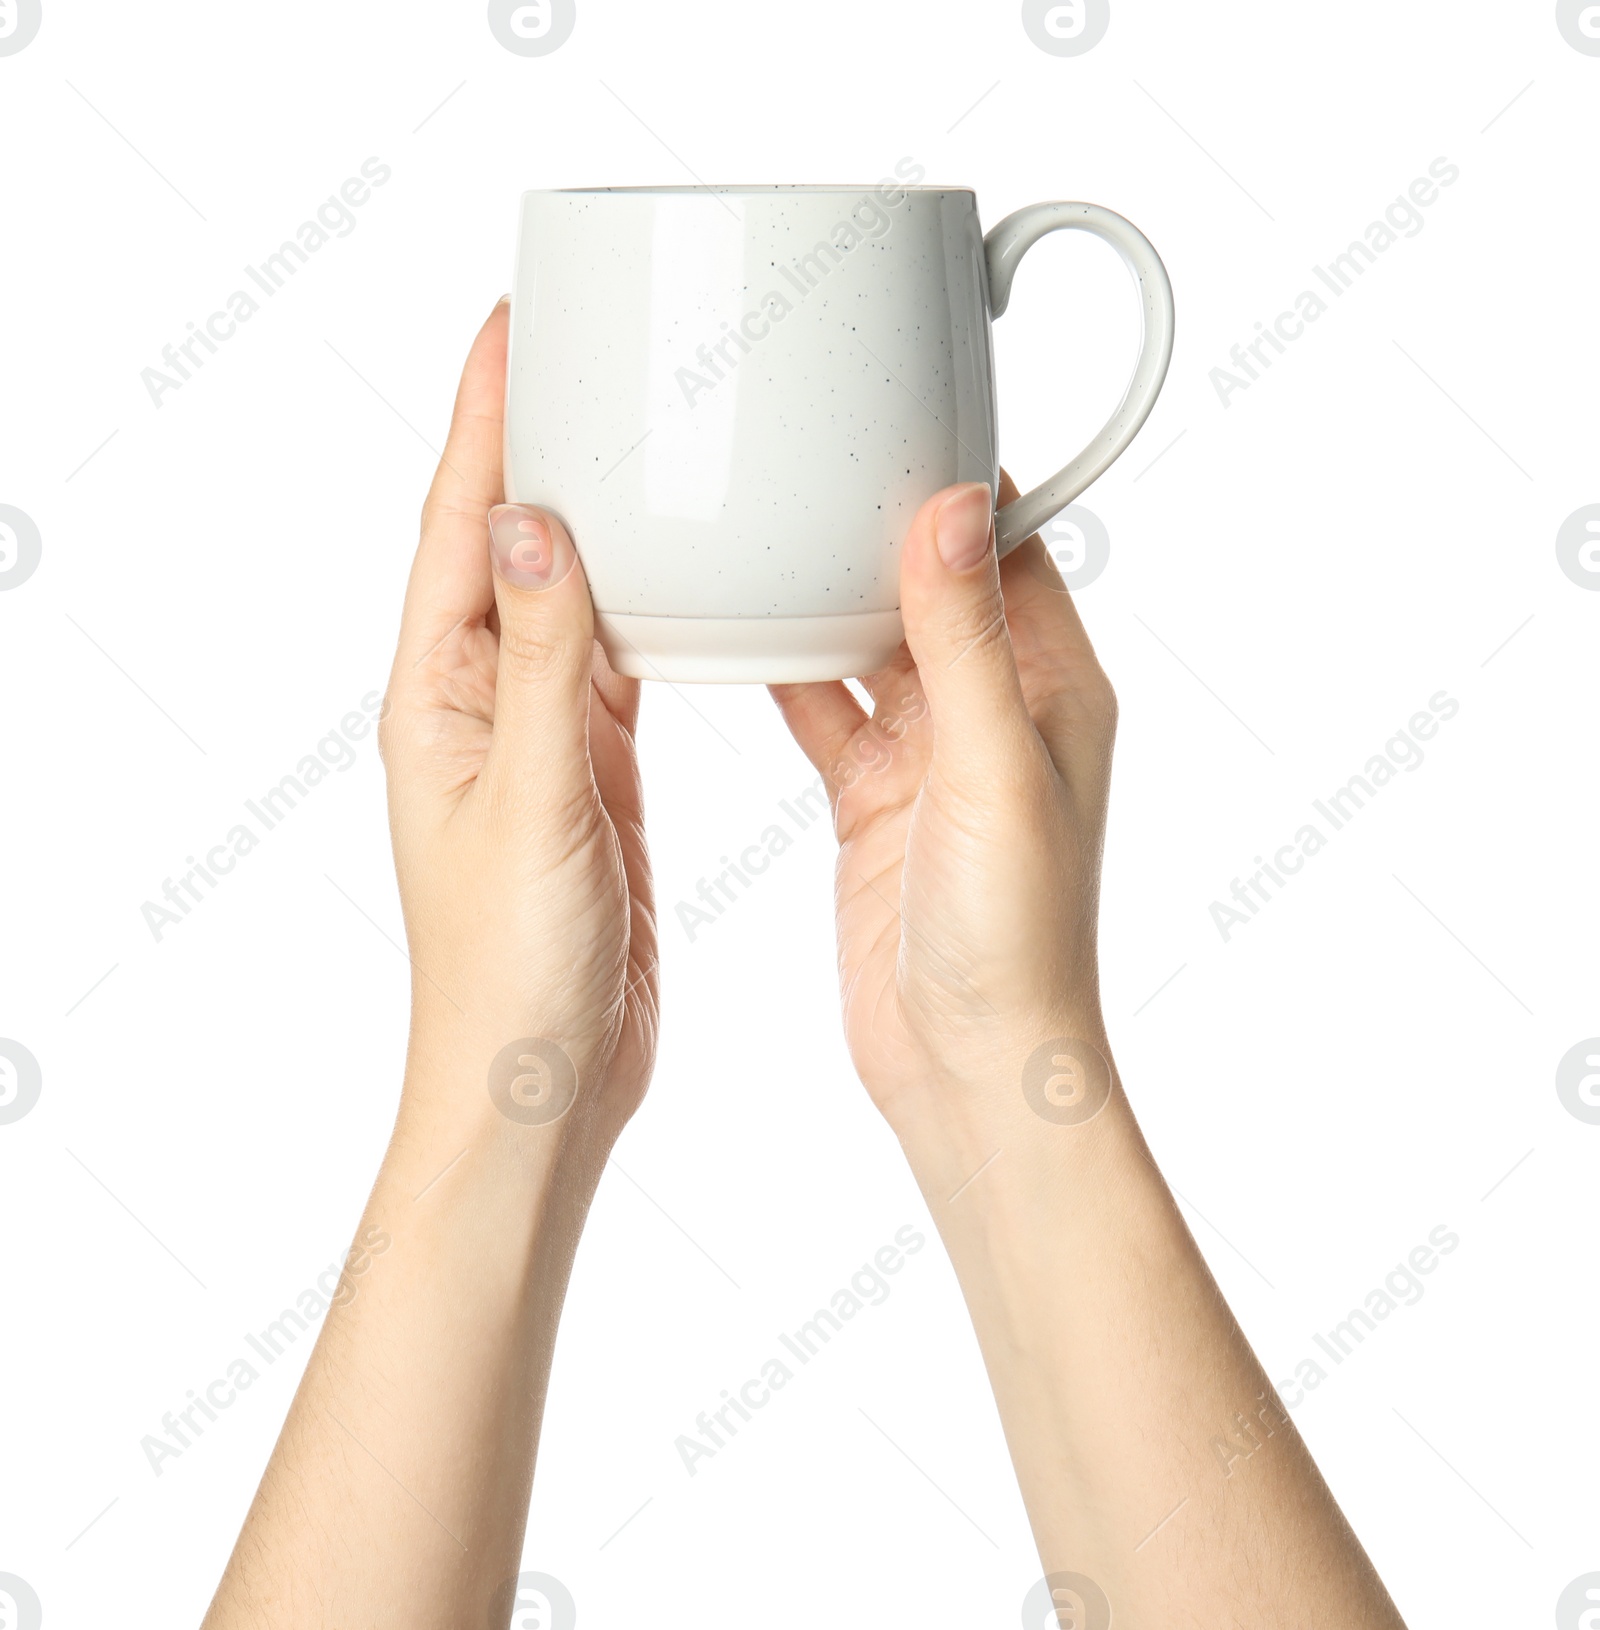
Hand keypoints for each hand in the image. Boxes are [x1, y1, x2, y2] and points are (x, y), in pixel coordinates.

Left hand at [380, 298, 657, 1148]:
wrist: (541, 1079)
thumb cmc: (510, 970)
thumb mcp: (532, 803)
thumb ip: (543, 664)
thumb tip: (534, 524)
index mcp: (441, 701)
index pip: (456, 531)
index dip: (482, 425)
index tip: (512, 331)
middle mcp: (482, 706)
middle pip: (507, 545)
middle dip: (539, 446)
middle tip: (585, 358)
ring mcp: (540, 739)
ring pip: (567, 599)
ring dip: (598, 521)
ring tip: (641, 441)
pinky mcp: (595, 775)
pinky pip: (617, 664)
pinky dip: (648, 609)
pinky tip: (687, 577)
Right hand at [771, 473, 1116, 1151]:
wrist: (967, 1065)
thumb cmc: (1012, 938)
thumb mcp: (990, 773)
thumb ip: (965, 644)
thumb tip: (953, 505)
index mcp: (1053, 687)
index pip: (1006, 548)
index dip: (954, 479)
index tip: (892, 412)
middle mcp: (995, 710)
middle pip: (930, 583)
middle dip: (872, 523)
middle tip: (798, 454)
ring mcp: (931, 754)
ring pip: (871, 641)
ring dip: (822, 591)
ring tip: (755, 522)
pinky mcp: (875, 797)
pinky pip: (825, 708)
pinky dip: (784, 668)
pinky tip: (735, 628)